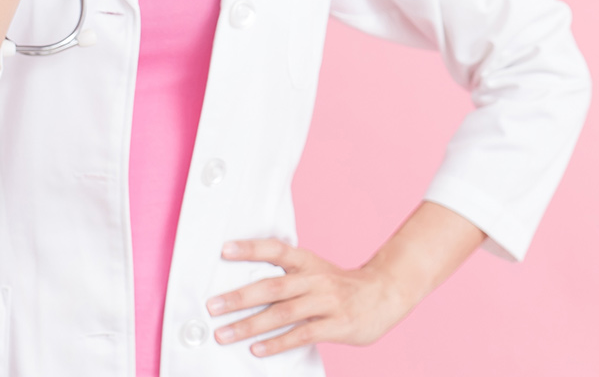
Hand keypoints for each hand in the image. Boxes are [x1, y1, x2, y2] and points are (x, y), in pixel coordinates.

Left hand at [206, 239, 417, 356]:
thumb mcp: (316, 271)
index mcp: (308, 263)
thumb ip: (287, 277)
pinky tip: (257, 349)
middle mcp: (316, 280)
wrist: (386, 293)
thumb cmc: (341, 286)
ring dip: (250, 325)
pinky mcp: (337, 325)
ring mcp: (327, 303)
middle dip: (239, 298)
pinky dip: (278, 343)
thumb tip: (245, 286)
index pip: (277, 250)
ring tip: (225, 334)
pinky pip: (302, 335)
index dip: (251, 248)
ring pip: (283, 314)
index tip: (224, 250)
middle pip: (273, 287)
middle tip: (213, 307)